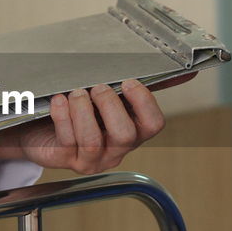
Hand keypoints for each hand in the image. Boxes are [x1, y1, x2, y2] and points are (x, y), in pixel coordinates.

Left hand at [0, 79, 171, 172]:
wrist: (44, 130)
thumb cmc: (82, 111)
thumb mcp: (111, 98)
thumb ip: (141, 87)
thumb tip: (188, 70)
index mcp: (133, 132)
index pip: (153, 124)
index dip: (144, 102)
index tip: (128, 82)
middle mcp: (116, 149)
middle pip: (125, 135)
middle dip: (110, 105)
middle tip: (96, 88)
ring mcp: (91, 159)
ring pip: (93, 141)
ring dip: (83, 110)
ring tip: (76, 93)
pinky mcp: (66, 160)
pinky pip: (67, 140)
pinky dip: (62, 115)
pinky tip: (59, 100)